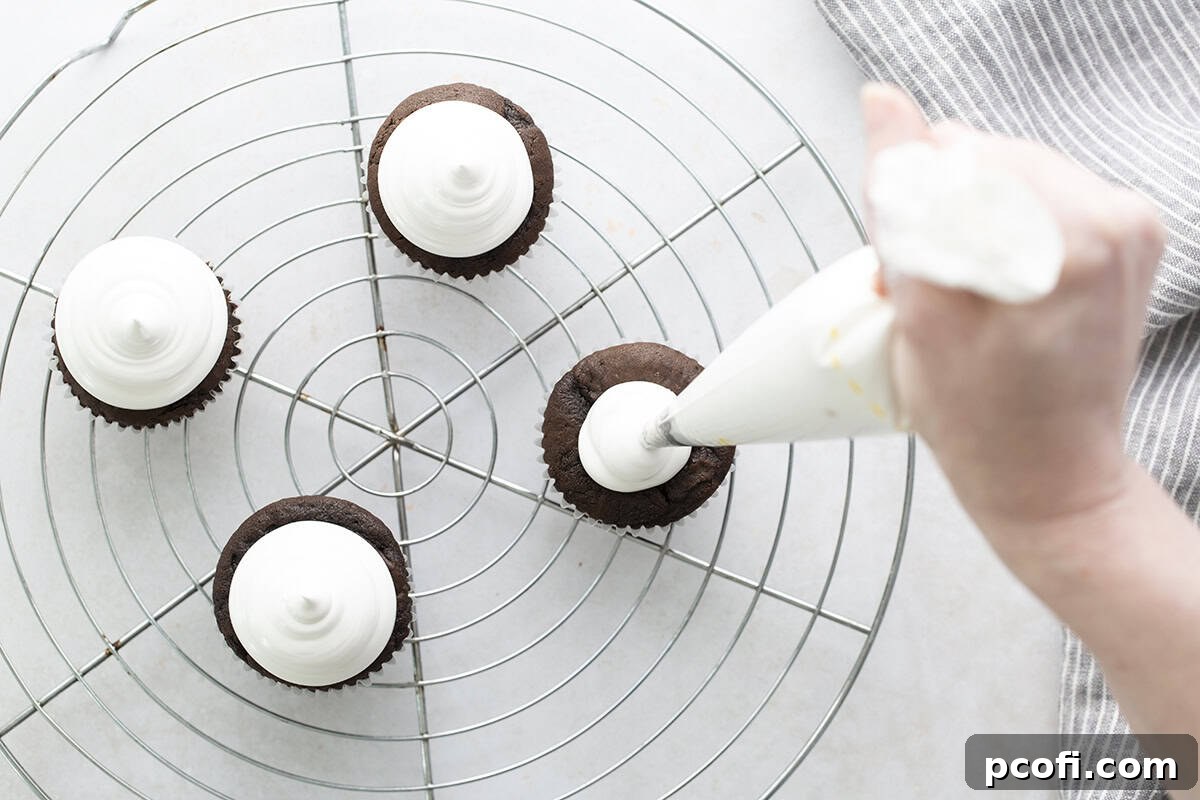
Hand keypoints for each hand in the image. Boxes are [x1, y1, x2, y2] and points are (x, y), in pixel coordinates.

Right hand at [861, 83, 1165, 549]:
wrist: (1050, 477)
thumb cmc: (982, 419)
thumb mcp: (920, 312)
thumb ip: (901, 197)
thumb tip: (881, 102)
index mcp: (1071, 235)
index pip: (949, 160)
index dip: (906, 215)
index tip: (905, 276)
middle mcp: (1114, 215)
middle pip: (982, 158)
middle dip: (936, 214)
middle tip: (929, 295)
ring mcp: (1127, 222)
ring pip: (1003, 173)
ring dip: (964, 222)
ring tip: (960, 297)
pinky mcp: (1124, 233)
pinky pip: (1033, 196)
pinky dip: (997, 231)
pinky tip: (990, 288)